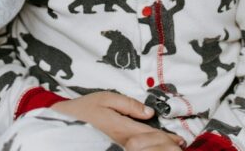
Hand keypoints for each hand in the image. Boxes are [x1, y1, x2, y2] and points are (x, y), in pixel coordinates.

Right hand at [51, 92, 184, 147]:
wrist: (63, 122)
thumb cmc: (84, 108)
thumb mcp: (106, 98)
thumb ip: (128, 104)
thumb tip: (149, 111)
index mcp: (122, 129)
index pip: (150, 135)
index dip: (166, 138)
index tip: (181, 140)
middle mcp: (122, 141)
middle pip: (148, 145)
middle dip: (164, 145)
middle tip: (181, 145)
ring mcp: (118, 145)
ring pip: (142, 148)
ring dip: (156, 146)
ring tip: (172, 146)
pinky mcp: (114, 145)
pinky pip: (134, 147)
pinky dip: (146, 146)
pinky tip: (152, 145)